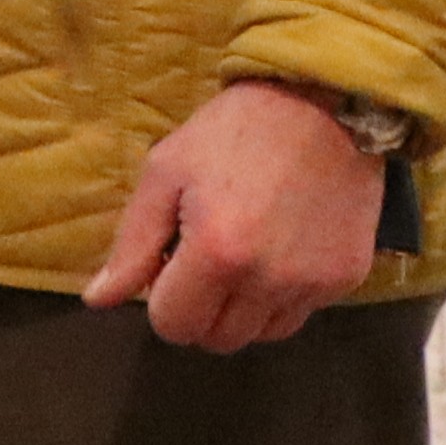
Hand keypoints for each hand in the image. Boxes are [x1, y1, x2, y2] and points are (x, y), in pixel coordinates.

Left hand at [86, 81, 387, 351]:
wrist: (320, 105)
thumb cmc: (230, 133)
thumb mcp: (165, 173)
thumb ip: (133, 245)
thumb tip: (99, 300)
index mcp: (216, 253)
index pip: (174, 326)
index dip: (163, 301)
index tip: (169, 265)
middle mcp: (268, 281)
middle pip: (217, 339)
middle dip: (199, 310)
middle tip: (201, 262)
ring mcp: (313, 284)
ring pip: (260, 336)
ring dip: (240, 311)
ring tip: (240, 257)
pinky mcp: (346, 280)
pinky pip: (299, 316)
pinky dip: (279, 299)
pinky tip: (276, 253)